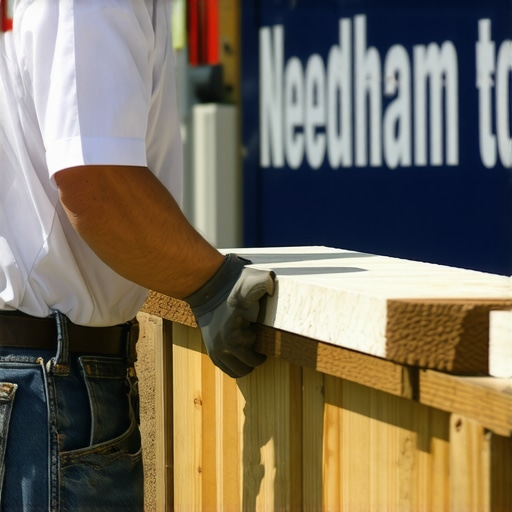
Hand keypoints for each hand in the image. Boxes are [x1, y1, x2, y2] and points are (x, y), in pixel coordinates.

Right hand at [184, 255, 274, 377]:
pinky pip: (225, 367)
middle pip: (247, 368)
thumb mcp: (253, 282)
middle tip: (256, 342)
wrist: (210, 287)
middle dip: (253, 357)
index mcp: (233, 337)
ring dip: (244, 361)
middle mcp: (222, 347)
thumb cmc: (235, 286)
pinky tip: (238, 346)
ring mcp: (215, 350)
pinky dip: (234, 362)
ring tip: (247, 344)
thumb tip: (273, 284)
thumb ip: (265, 284)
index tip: (264, 337)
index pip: (255, 359)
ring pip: (236, 371)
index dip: (263, 350)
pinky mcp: (210, 350)